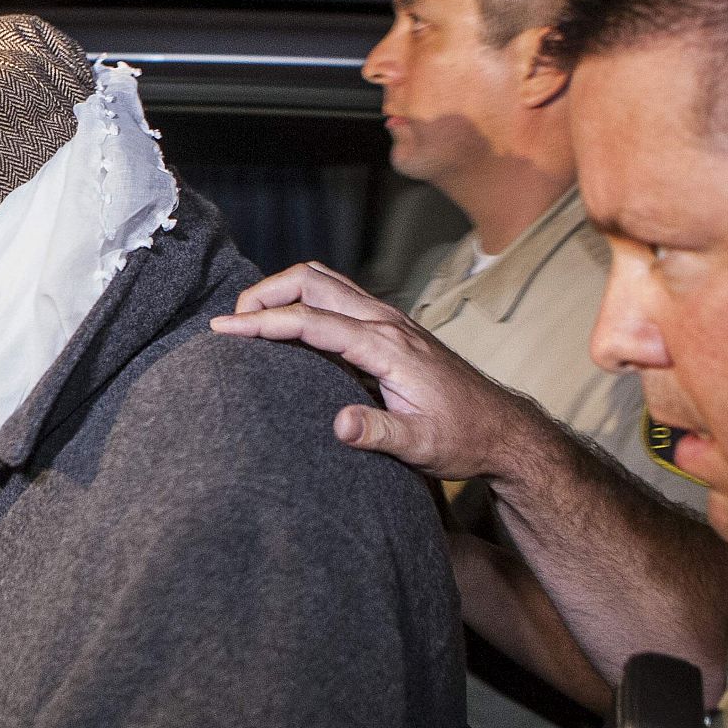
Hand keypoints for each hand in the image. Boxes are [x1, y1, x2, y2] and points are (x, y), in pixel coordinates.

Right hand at [210, 261, 536, 480]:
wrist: (503, 430)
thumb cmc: (463, 439)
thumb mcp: (422, 447)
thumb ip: (380, 434)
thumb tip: (339, 425)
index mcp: (387, 347)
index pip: (312, 320)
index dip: (263, 322)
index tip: (223, 330)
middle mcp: (386, 322)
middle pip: (313, 281)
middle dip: (264, 293)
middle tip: (230, 322)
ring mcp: (389, 319)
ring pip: (325, 280)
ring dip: (283, 289)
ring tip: (249, 317)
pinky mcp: (390, 326)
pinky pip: (338, 294)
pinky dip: (303, 297)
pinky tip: (287, 323)